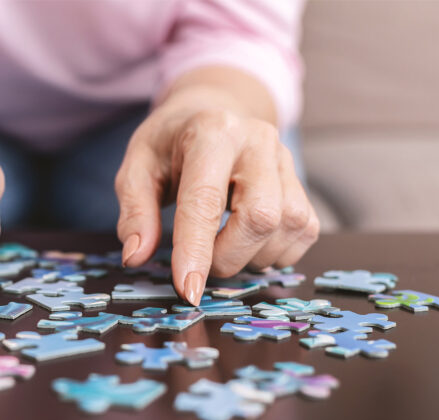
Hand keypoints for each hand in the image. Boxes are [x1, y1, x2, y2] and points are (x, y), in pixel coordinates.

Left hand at [115, 93, 318, 305]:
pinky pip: (304, 230)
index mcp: (211, 133)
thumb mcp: (136, 167)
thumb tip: (136, 257)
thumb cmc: (170, 143)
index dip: (196, 250)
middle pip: (260, 216)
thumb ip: (134, 211)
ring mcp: (285, 159)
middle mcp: (257, 141)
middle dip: (227, 257)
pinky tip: (248, 243)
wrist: (212, 109)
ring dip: (253, 256)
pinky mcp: (301, 181)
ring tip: (222, 247)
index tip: (188, 290)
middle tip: (201, 262)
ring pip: (288, 226)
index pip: (206, 200)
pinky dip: (276, 252)